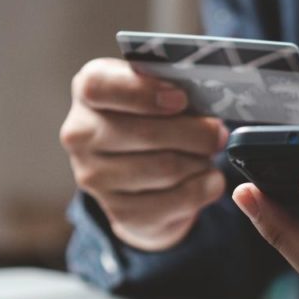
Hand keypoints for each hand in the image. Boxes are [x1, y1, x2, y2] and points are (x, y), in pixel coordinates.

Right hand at [60, 58, 227, 250]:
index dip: (144, 93)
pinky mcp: (119, 213)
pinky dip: (203, 188)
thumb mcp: (157, 90)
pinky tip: (209, 179)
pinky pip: (176, 200)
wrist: (139, 176)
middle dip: (195, 133)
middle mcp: (80, 135)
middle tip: (217, 134)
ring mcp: (95, 178)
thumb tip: (211, 100)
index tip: (180, 99)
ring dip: (200, 161)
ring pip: (165, 168)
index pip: (100, 87)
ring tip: (207, 156)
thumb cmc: (153, 119)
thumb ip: (173, 86)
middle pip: (145, 133)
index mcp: (87, 92)